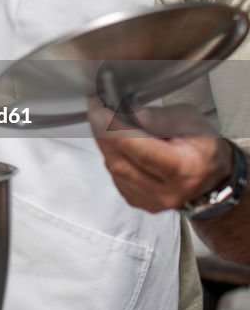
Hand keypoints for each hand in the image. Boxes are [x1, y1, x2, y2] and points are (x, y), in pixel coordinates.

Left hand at [88, 99, 229, 212]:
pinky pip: (115, 176)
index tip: (99, 107)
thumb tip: (126, 112)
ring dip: (106, 143)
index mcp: (184, 169)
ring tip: (108, 124)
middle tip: (96, 110)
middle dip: (103, 132)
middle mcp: (166, 192)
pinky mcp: (138, 202)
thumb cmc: (202, 147)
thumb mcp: (189, 121)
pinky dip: (113, 156)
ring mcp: (150, 201)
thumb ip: (156, 117)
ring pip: (114, 169)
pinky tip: (118, 144)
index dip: (114, 128)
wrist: (211, 179)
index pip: (140, 149)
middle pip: (120, 161)